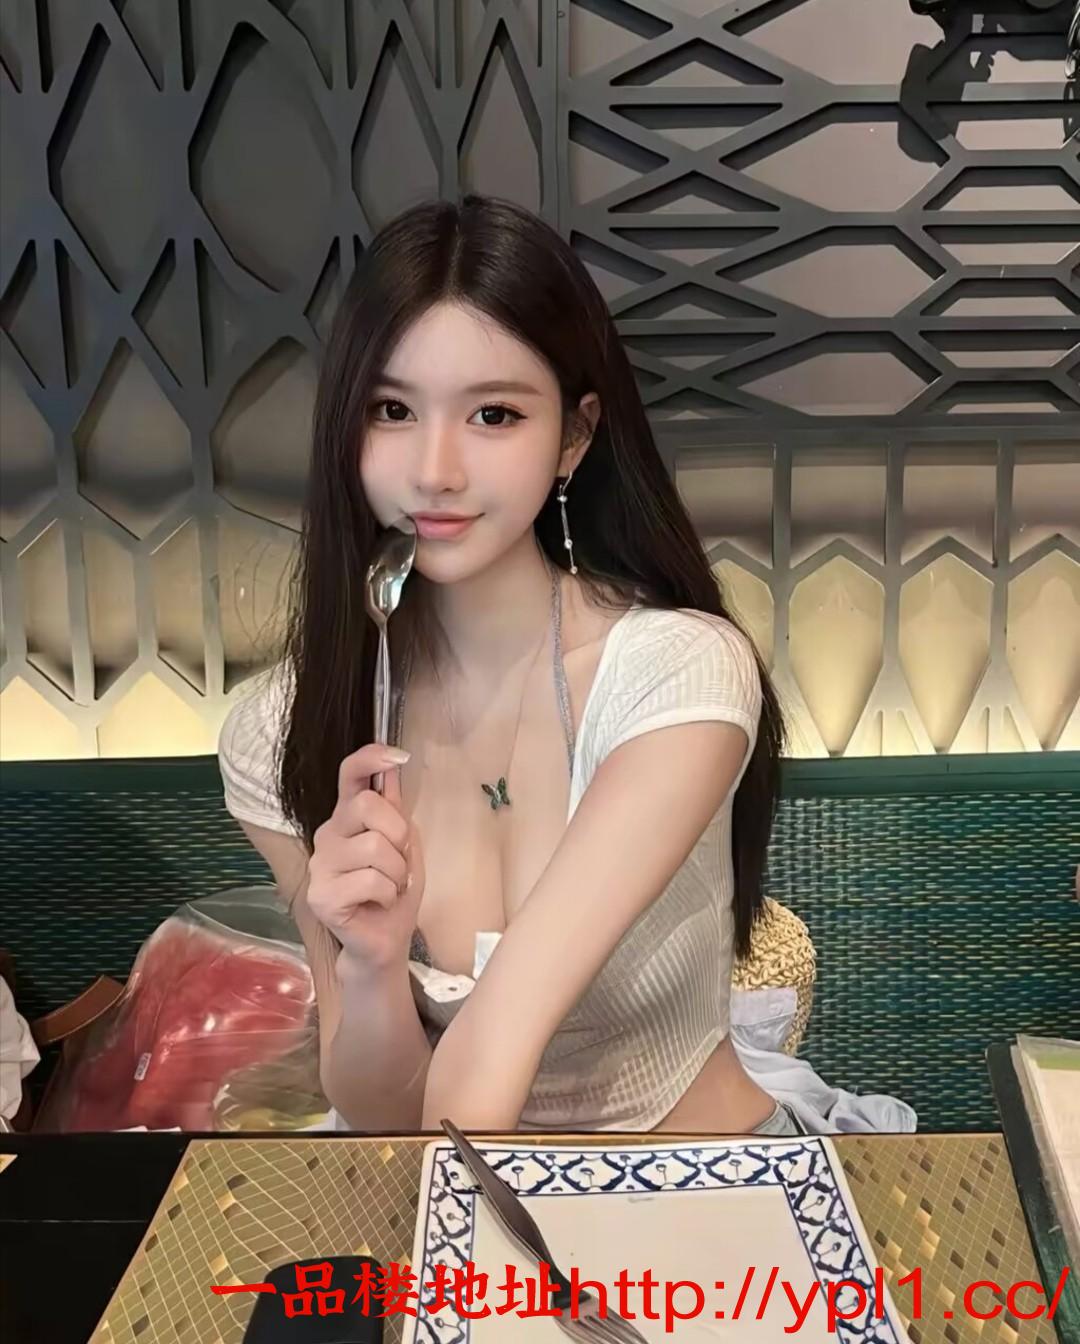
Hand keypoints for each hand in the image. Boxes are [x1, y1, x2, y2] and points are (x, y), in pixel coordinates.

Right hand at [306, 744, 424, 973]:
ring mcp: (320, 865)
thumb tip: (393, 765)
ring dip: (397, 872)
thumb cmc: (393, 891)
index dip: (370, 758)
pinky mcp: (321, 895)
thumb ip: (395, 809)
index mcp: (348, 818)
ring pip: (373, 846)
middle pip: (367, 806)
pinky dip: (389, 894)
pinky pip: (371, 880)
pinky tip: (380, 903)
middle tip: (399, 861)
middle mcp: (328, 834)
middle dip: (398, 834)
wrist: (384, 940)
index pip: (349, 774)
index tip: (397, 756)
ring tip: (391, 887)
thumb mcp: (405, 844)